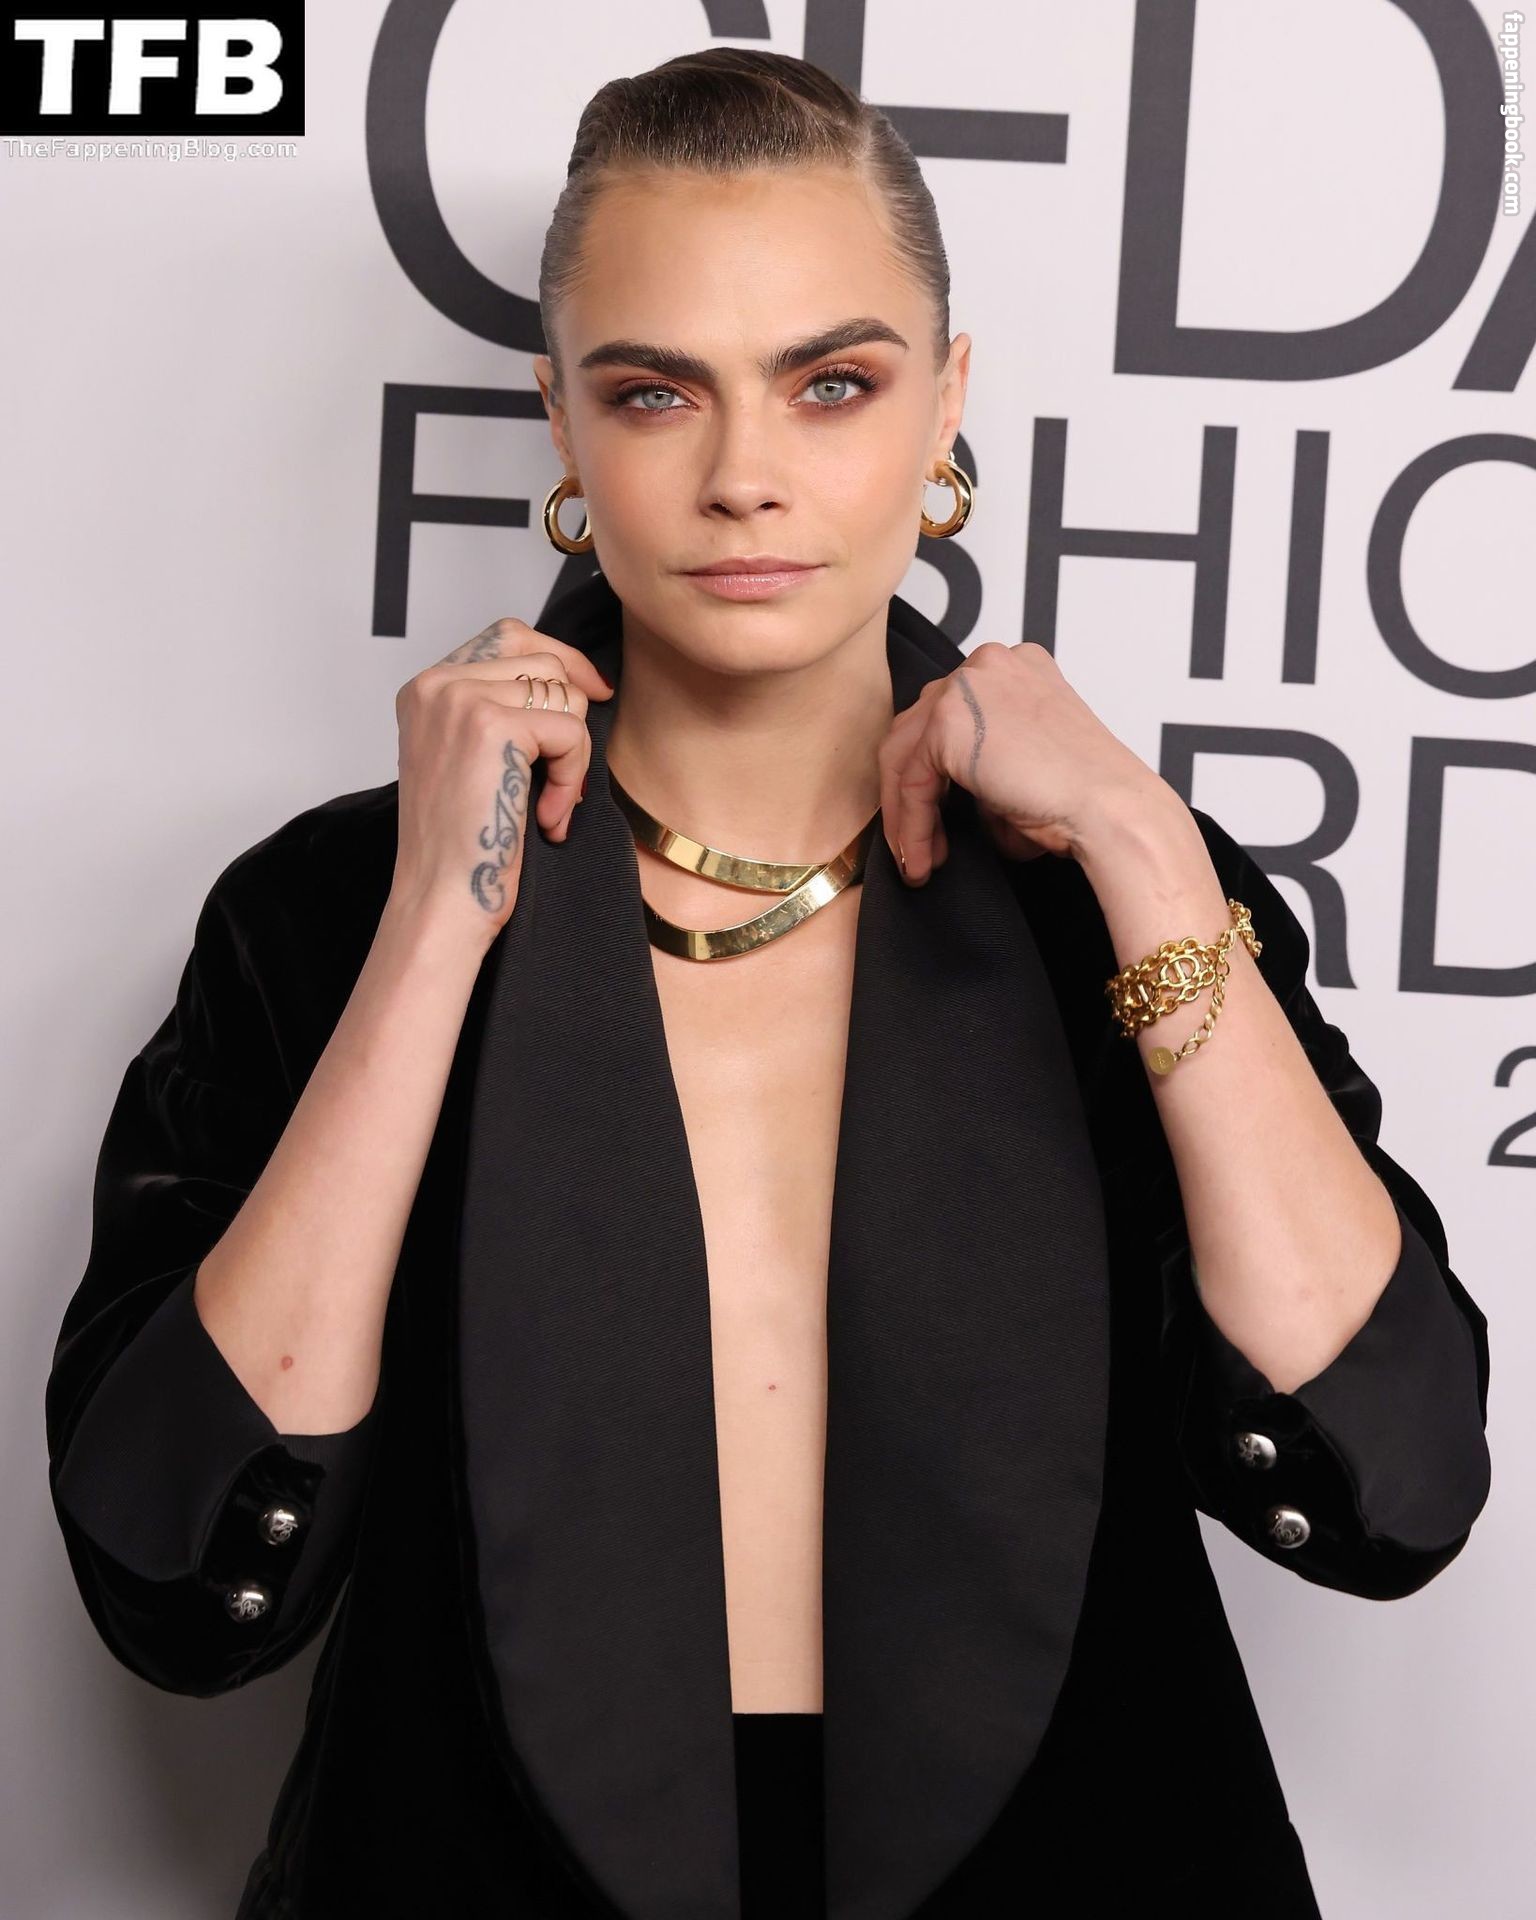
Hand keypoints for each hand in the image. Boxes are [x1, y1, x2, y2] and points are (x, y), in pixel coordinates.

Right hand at [389, 615, 614, 945]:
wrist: (440, 896)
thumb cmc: (463, 843)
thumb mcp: (470, 758)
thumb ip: (499, 710)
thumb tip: (574, 679)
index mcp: (426, 688)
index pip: (509, 634)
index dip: (561, 660)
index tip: (594, 690)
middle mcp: (437, 684)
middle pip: (545, 661)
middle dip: (570, 718)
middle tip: (560, 778)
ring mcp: (460, 699)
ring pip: (563, 694)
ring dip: (571, 756)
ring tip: (547, 805)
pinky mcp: (491, 725)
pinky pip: (570, 732)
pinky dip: (572, 780)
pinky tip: (546, 818)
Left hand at [875, 640, 1166, 880]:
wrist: (1110, 810)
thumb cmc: (1085, 797)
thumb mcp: (1025, 761)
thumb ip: (981, 760)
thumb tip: (937, 794)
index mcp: (1015, 667)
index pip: (949, 713)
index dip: (934, 769)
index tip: (936, 816)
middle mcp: (988, 664)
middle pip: (918, 727)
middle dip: (912, 791)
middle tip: (920, 842)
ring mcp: (966, 686)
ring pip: (905, 754)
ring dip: (905, 813)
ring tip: (919, 860)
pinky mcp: (947, 722)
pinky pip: (911, 782)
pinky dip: (911, 824)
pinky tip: (922, 858)